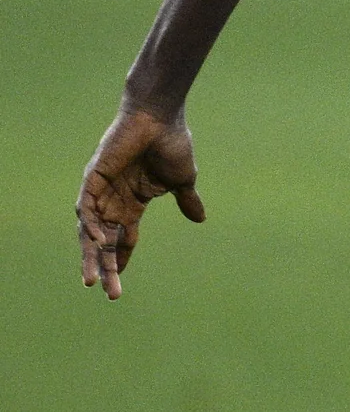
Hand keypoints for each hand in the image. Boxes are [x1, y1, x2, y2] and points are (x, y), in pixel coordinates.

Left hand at [77, 108, 204, 299]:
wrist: (161, 117)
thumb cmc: (172, 143)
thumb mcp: (182, 179)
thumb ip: (187, 200)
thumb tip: (201, 219)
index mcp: (134, 202)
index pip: (124, 238)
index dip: (122, 259)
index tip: (120, 285)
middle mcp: (114, 200)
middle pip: (106, 241)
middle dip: (107, 267)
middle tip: (109, 294)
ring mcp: (101, 190)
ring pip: (90, 231)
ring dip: (92, 256)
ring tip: (93, 280)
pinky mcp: (94, 177)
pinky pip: (86, 207)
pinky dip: (91, 225)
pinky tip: (99, 241)